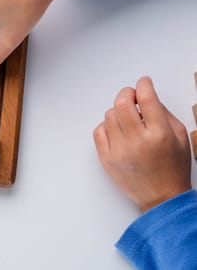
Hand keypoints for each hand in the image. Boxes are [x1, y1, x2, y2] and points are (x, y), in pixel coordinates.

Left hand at [93, 76, 191, 212]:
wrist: (161, 197)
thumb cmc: (173, 168)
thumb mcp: (180, 136)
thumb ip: (164, 114)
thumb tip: (146, 96)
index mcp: (159, 134)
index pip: (147, 99)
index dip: (144, 85)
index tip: (144, 82)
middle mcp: (137, 141)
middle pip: (122, 103)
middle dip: (127, 94)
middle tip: (132, 96)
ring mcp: (119, 150)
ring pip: (109, 115)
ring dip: (118, 111)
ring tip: (128, 119)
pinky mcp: (106, 158)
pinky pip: (99, 130)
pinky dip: (107, 125)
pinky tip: (117, 130)